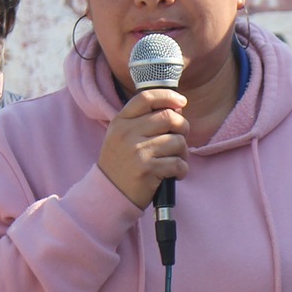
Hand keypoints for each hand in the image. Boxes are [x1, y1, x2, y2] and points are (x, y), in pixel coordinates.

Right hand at [98, 88, 187, 208]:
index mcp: (121, 122)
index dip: (168, 96)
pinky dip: (181, 170)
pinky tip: (173, 174)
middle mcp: (128, 133)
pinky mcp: (148, 170)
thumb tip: (176, 109)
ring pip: (177, 141)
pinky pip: (178, 163)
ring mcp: (138, 152)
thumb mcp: (121, 137)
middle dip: (182, 127)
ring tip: (175, 160)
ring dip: (183, 153)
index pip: (147, 98)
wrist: (108, 195)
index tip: (181, 102)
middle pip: (169, 117)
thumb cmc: (121, 165)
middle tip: (180, 139)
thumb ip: (143, 121)